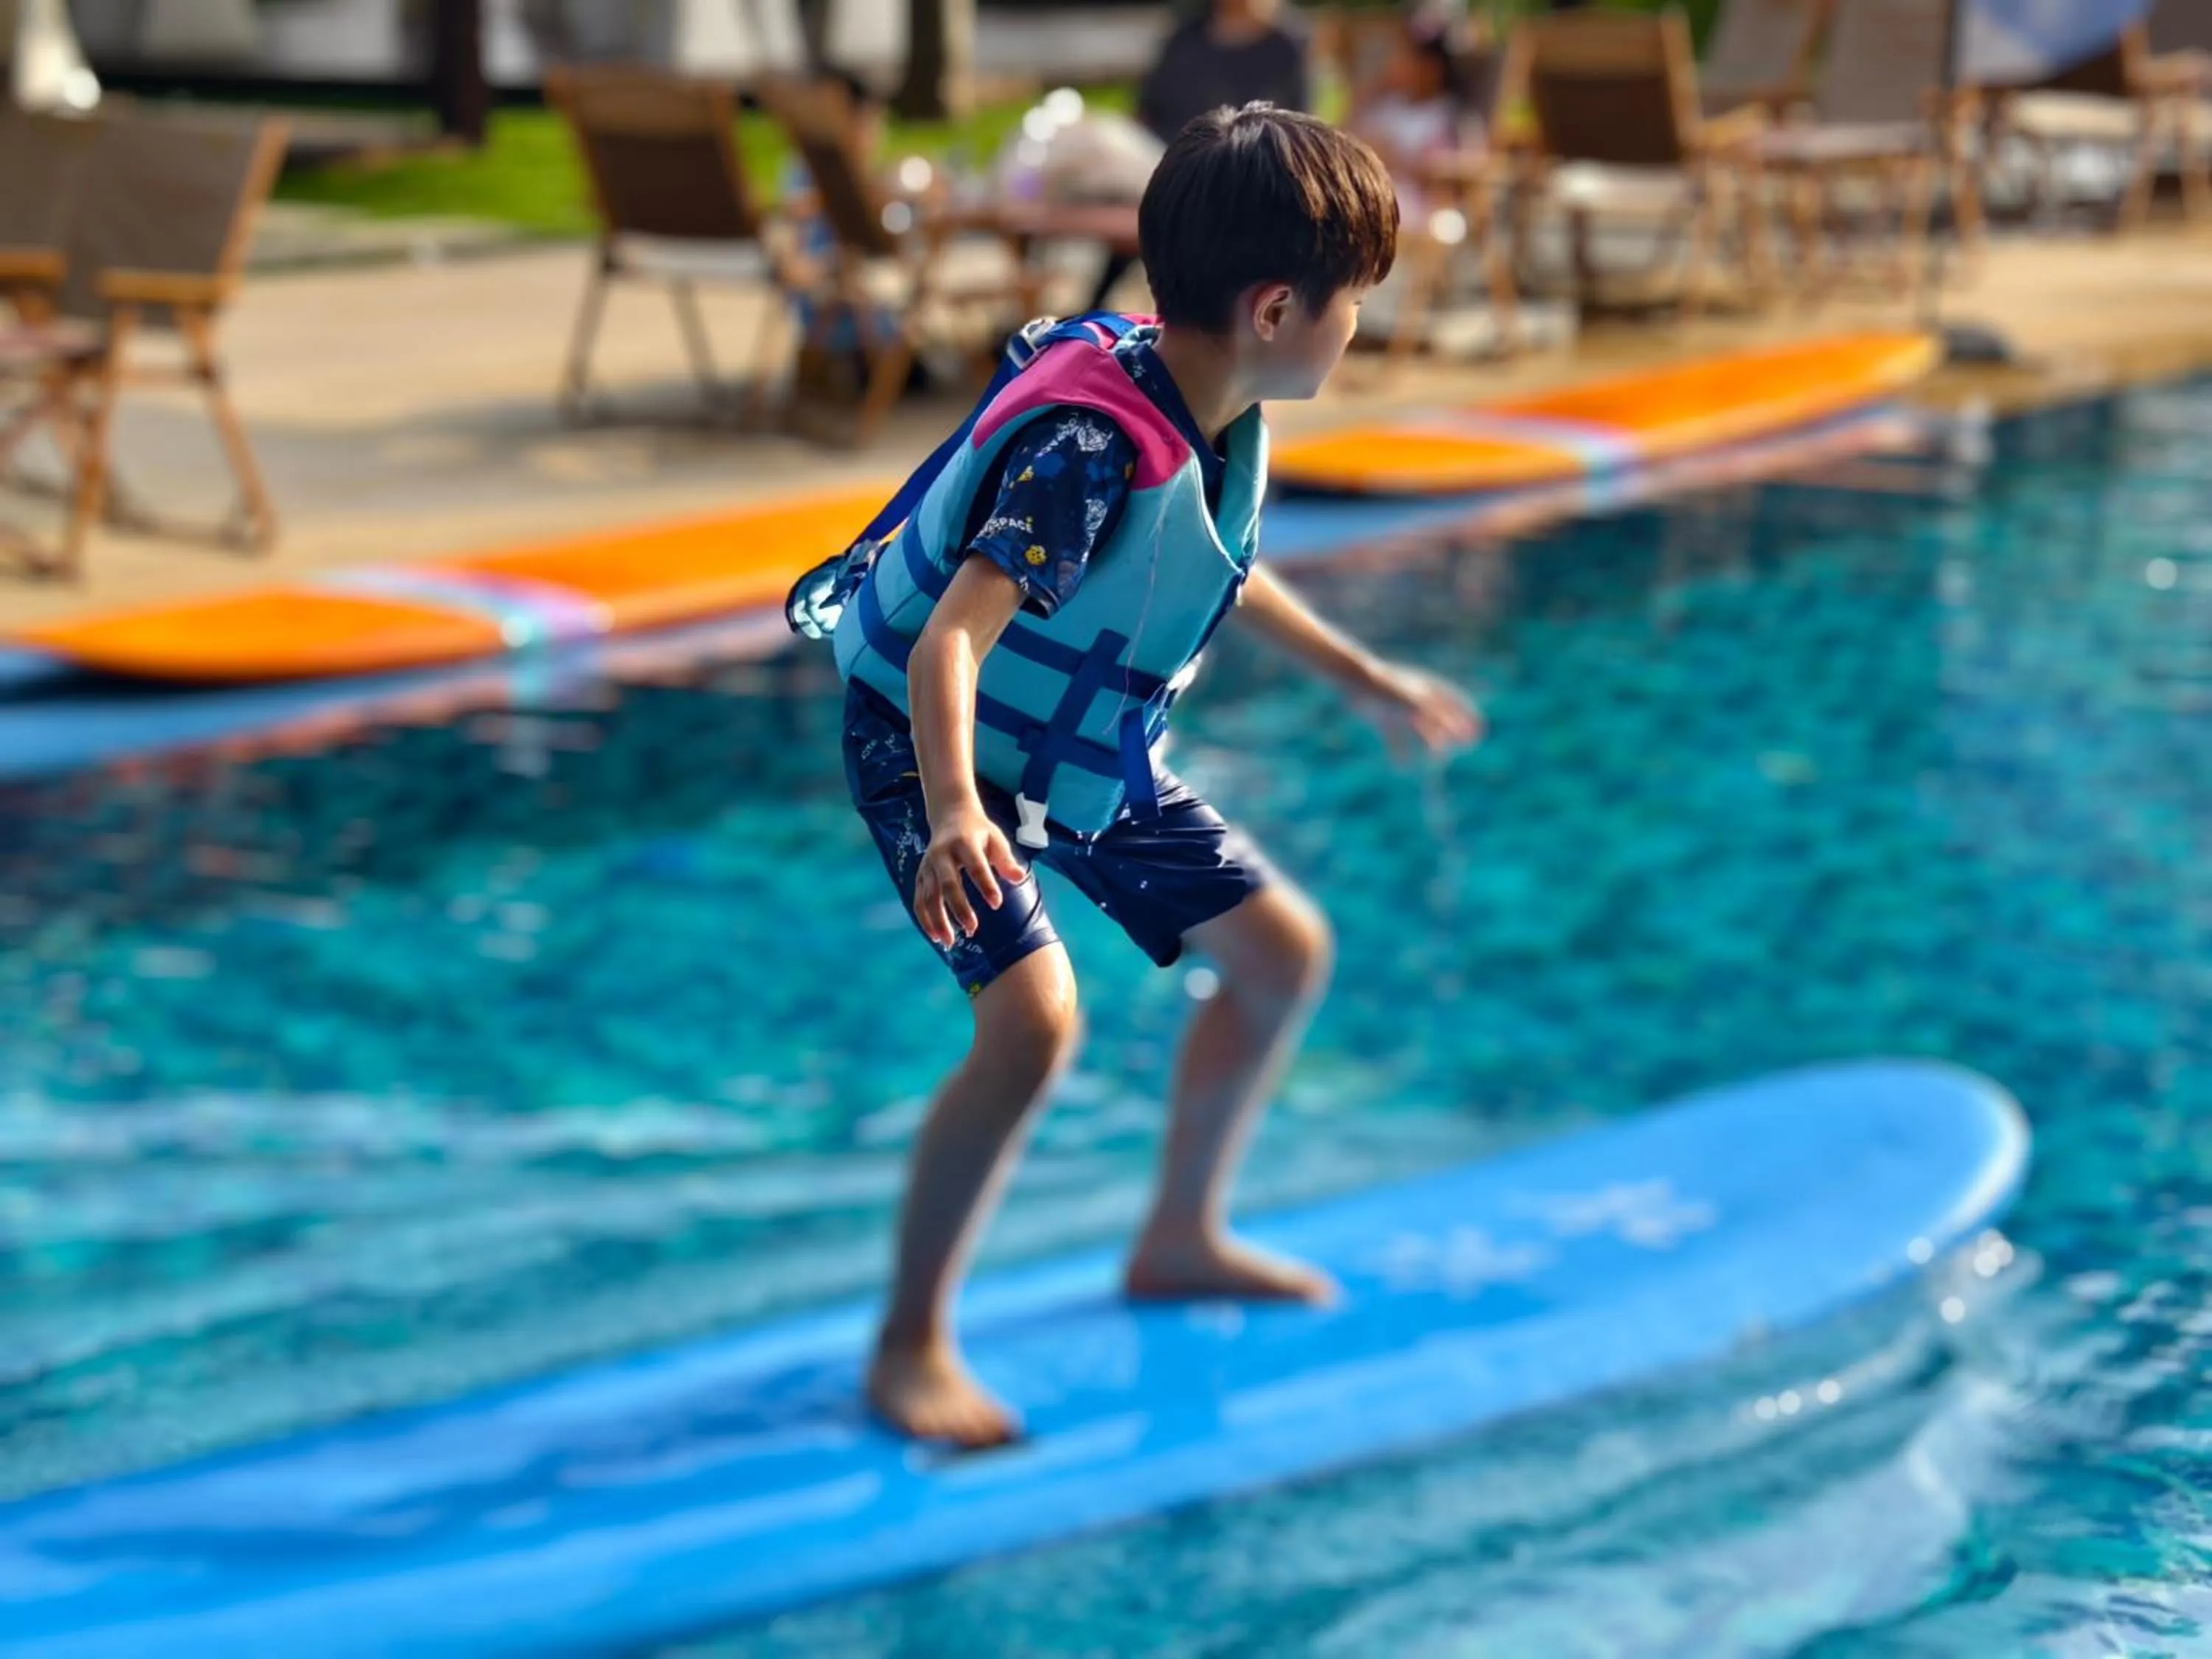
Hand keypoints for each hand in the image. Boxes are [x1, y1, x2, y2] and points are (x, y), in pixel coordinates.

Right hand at [915, 802, 1029, 948]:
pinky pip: (919, 900)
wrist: (950, 816)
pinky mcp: (920, 876)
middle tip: (972, 929)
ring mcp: (928, 866)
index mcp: (964, 843)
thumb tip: (1018, 878)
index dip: (985, 885)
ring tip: (949, 942)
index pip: (975, 866)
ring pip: (929, 896)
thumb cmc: (979, 832)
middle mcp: (942, 854)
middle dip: (958, 907)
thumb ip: (1006, 859)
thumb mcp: (996, 839)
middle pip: (948, 884)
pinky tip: (935, 936)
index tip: (997, 904)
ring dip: (938, 920)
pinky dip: (925, 919)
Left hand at [1356, 661, 1484, 759]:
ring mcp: (1400, 708)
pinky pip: (1395, 737)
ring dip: (1428, 744)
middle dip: (1450, 734)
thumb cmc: (1390, 690)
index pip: (1455, 703)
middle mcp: (1417, 699)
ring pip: (1419, 730)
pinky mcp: (1384, 717)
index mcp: (1429, 691)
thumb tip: (1465, 734)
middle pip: (1439, 719)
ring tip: (1435, 761)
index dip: (1468, 718)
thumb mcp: (1418, 706)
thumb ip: (1442, 720)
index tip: (1479, 733)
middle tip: (1463, 748)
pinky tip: (1401, 768)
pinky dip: (1399, 752)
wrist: (1357, 680)